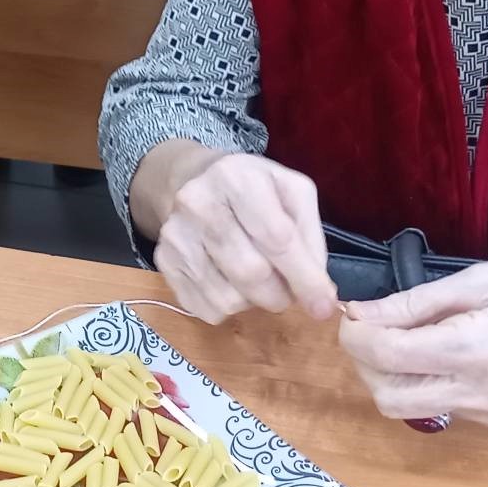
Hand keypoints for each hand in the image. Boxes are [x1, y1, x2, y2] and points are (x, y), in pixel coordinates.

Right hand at [153, 154, 338, 323]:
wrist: (194, 179)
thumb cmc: (253, 188)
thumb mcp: (292, 193)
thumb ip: (311, 238)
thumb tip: (319, 293)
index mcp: (238, 178)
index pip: (277, 239)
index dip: (305, 278)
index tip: (323, 306)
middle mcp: (199, 203)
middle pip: (251, 273)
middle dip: (279, 294)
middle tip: (287, 290)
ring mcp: (175, 235)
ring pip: (227, 298)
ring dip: (254, 302)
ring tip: (257, 280)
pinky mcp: (164, 262)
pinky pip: (205, 308)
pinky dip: (229, 307)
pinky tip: (230, 282)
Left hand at [338, 261, 487, 427]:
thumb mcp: (482, 280)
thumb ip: (416, 302)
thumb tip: (363, 313)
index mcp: (478, 351)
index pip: (388, 358)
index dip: (355, 336)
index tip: (351, 313)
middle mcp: (481, 394)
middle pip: (388, 397)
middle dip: (365, 362)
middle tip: (372, 325)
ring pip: (409, 408)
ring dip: (389, 375)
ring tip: (403, 333)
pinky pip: (438, 406)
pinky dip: (421, 381)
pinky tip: (434, 349)